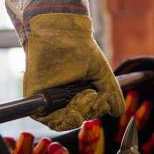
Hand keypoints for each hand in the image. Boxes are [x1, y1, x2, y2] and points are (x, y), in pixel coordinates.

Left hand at [5, 0, 123, 130]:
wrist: (61, 31)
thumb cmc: (80, 48)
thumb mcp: (100, 72)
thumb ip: (111, 92)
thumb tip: (118, 112)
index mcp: (76, 94)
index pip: (84, 113)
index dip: (93, 111)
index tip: (99, 98)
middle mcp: (61, 98)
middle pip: (73, 120)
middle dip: (85, 113)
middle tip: (90, 96)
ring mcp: (47, 98)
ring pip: (59, 122)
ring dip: (73, 118)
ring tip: (81, 99)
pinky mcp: (34, 95)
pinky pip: (42, 117)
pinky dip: (56, 118)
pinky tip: (71, 108)